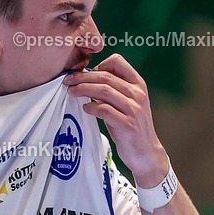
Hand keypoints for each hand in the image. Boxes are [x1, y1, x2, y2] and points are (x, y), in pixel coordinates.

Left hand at [64, 54, 168, 186]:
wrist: (146, 153)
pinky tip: (85, 108)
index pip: (117, 62)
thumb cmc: (131, 127)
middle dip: (83, 76)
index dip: (98, 65)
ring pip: (104, 90)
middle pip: (105, 76)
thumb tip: (87, 79)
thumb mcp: (126, 103)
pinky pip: (105, 110)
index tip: (85, 74)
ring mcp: (134, 109)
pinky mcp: (127, 125)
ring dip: (83, 89)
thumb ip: (113, 90)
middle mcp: (137, 94)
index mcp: (138, 84)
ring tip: (71, 92)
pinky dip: (92, 107)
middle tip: (68, 81)